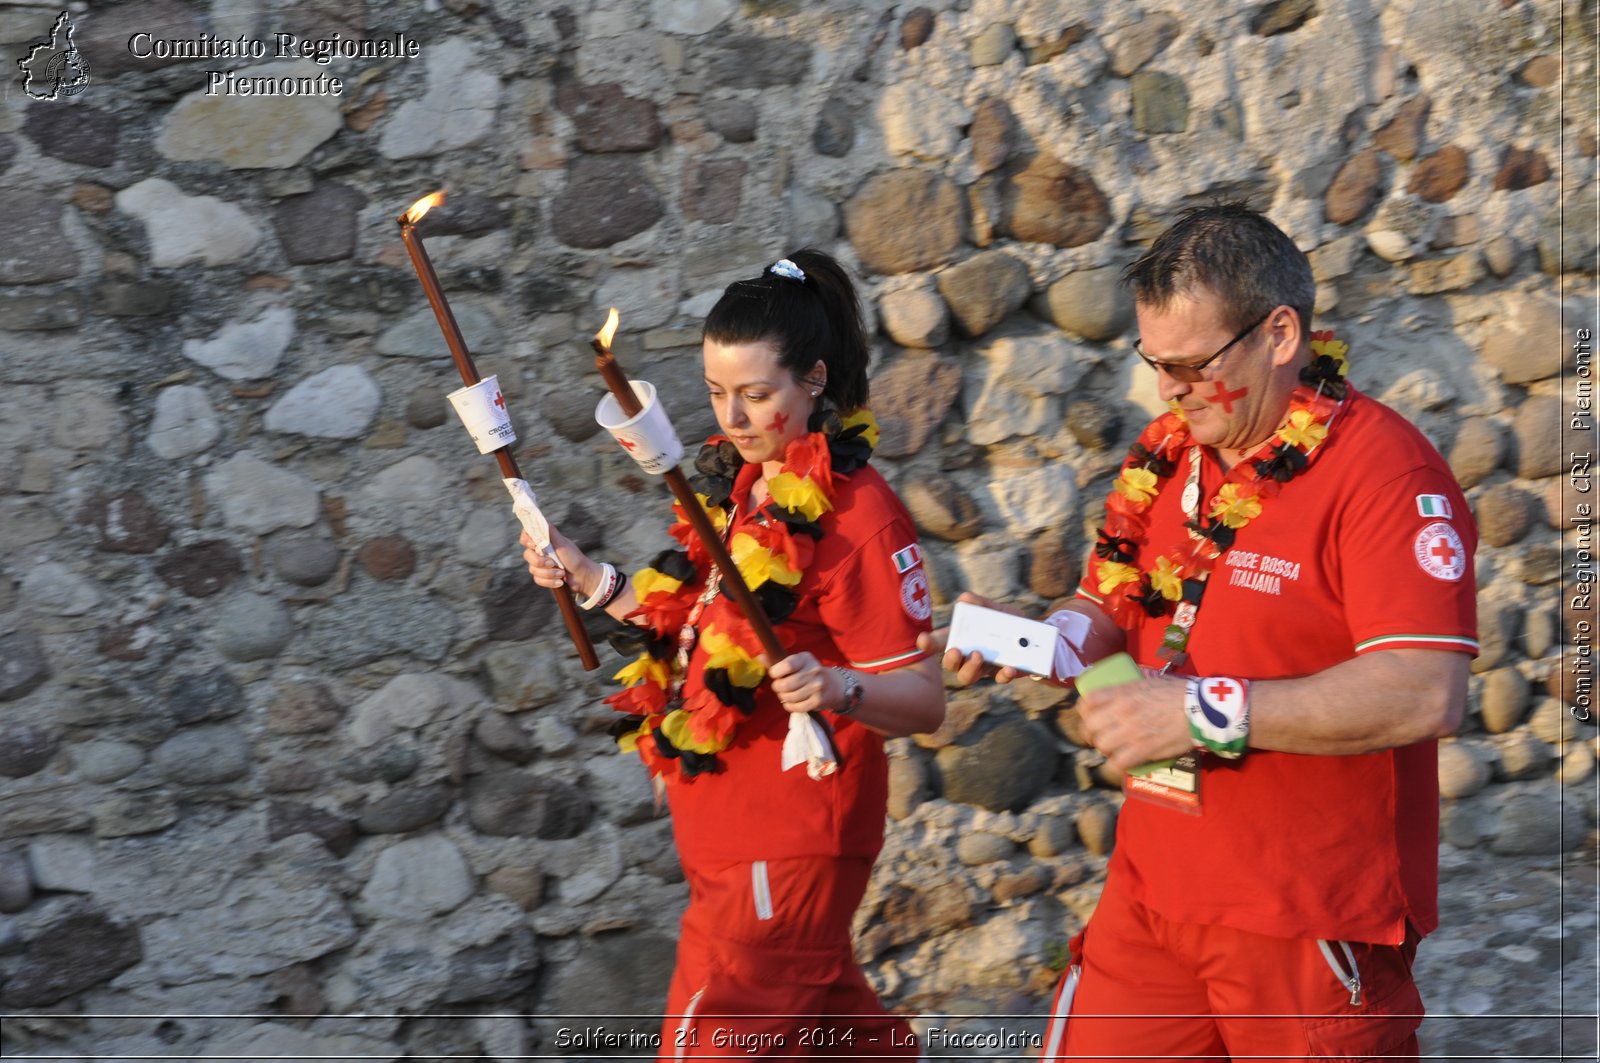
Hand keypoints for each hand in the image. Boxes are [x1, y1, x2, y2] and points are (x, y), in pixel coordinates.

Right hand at [520, 526, 596, 594]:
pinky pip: (538, 580)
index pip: (526, 536)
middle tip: (552, 563)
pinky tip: (560, 582)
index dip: (526, 540)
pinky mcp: (542, 577)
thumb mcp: (562, 543)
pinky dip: (550, 582)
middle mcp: (540, 551)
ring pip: (533, 569)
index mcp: (544, 541)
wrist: (582, 577)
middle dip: (540, 561)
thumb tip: (539, 518)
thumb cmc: (574, 558)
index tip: (534, 545)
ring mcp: (540, 565)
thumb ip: (550, 532)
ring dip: (549, 573)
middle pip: (527, 555)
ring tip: (562, 573)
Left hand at [765, 651, 838, 715]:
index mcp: (806, 658)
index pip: (787, 665)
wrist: (835, 686)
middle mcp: (814, 671)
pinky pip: (796, 707)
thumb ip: (779, 662)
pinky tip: (790, 702)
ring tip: (785, 695)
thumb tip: (759, 658)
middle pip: (786, 684)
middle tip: (779, 687)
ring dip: (783, 697)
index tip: (775, 674)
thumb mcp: (798, 663)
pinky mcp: (818, 701)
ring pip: (790, 697)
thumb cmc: (810, 673)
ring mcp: (817, 687)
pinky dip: (789, 706)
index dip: (776, 672)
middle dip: (777, 687)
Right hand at [915, 591, 1029, 686]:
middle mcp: (969, 655)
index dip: (928, 643)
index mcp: (963, 638)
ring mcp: (985, 667)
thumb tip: (965, 597)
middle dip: (950, 660)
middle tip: (956, 651)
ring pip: (968, 677)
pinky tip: (1008, 667)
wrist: (1037, 636)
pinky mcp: (1003, 673)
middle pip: (951, 665)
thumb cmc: (1008, 621)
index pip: (940, 642)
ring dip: (970, 668)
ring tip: (979, 656)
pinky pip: (999, 679)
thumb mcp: (997, 610)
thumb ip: (982, 605)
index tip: (922, 640)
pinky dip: (1003, 674)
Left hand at [1075, 673, 1190, 771]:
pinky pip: (1119, 762)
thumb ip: (1133, 686)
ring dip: (1105, 750)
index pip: (1088, 700)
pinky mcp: (1144, 749)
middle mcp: (1122, 710)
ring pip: (1101, 745)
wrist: (1202, 709)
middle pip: (1090, 726)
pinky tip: (1122, 763)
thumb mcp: (1150, 680)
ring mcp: (1132, 730)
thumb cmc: (1180, 693)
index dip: (1084, 711)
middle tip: (1099, 737)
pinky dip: (1118, 765)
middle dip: (1090, 734)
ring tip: (1113, 750)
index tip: (1089, 717)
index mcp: (1123, 691)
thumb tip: (1124, 688)